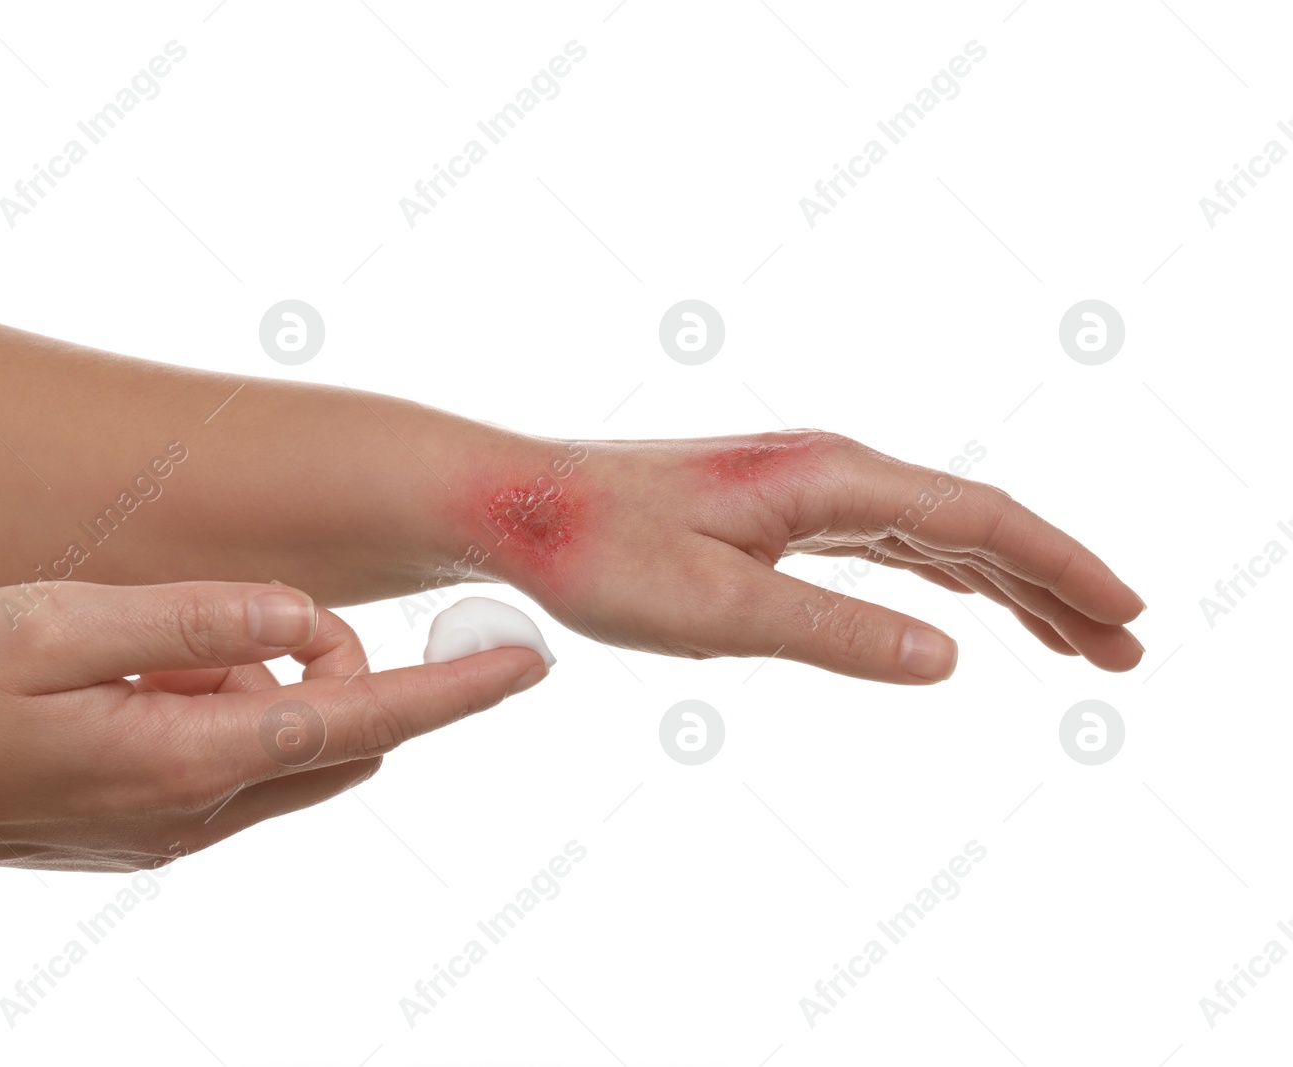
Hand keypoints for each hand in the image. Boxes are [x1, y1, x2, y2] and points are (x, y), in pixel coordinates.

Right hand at [0, 580, 547, 874]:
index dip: (454, 690)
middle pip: (343, 742)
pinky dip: (224, 707)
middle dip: (346, 673)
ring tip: (153, 650)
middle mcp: (201, 810)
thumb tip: (307, 619)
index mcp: (188, 756)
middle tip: (262, 616)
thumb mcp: (59, 622)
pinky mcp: (155, 832)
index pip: (362, 722)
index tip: (530, 660)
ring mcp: (179, 831)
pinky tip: (136, 682)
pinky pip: (237, 763)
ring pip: (290, 752)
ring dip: (266, 685)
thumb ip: (196, 617)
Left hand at [483, 431, 1143, 684]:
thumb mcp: (717, 610)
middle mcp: (827, 469)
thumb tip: (950, 659)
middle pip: (974, 522)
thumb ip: (835, 634)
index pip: (978, 518)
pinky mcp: (773, 508)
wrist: (516, 506)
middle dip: (1055, 583)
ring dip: (1006, 582)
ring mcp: (802, 486)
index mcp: (827, 479)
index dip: (1061, 567)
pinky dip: (943, 571)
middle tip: (1124, 648)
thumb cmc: (598, 552)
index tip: (1127, 614)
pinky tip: (963, 597)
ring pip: (935, 531)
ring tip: (1070, 636)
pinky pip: (886, 538)